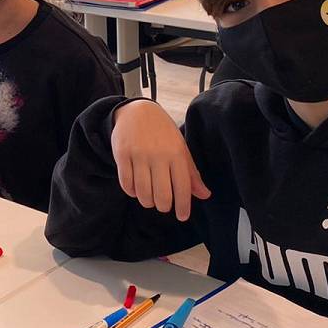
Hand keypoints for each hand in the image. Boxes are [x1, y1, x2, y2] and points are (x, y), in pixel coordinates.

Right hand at [112, 99, 209, 220]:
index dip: (183, 206)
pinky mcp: (122, 155)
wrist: (137, 111)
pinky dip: (132, 192)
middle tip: (163, 205)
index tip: (182, 217)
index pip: (182, 187)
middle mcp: (158, 154)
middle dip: (163, 206)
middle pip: (162, 195)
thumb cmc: (163, 133)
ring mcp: (139, 155)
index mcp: (177, 153)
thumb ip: (191, 173)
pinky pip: (127, 184)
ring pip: (143, 193)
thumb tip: (205, 195)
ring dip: (147, 201)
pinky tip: (136, 189)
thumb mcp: (181, 148)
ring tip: (150, 198)